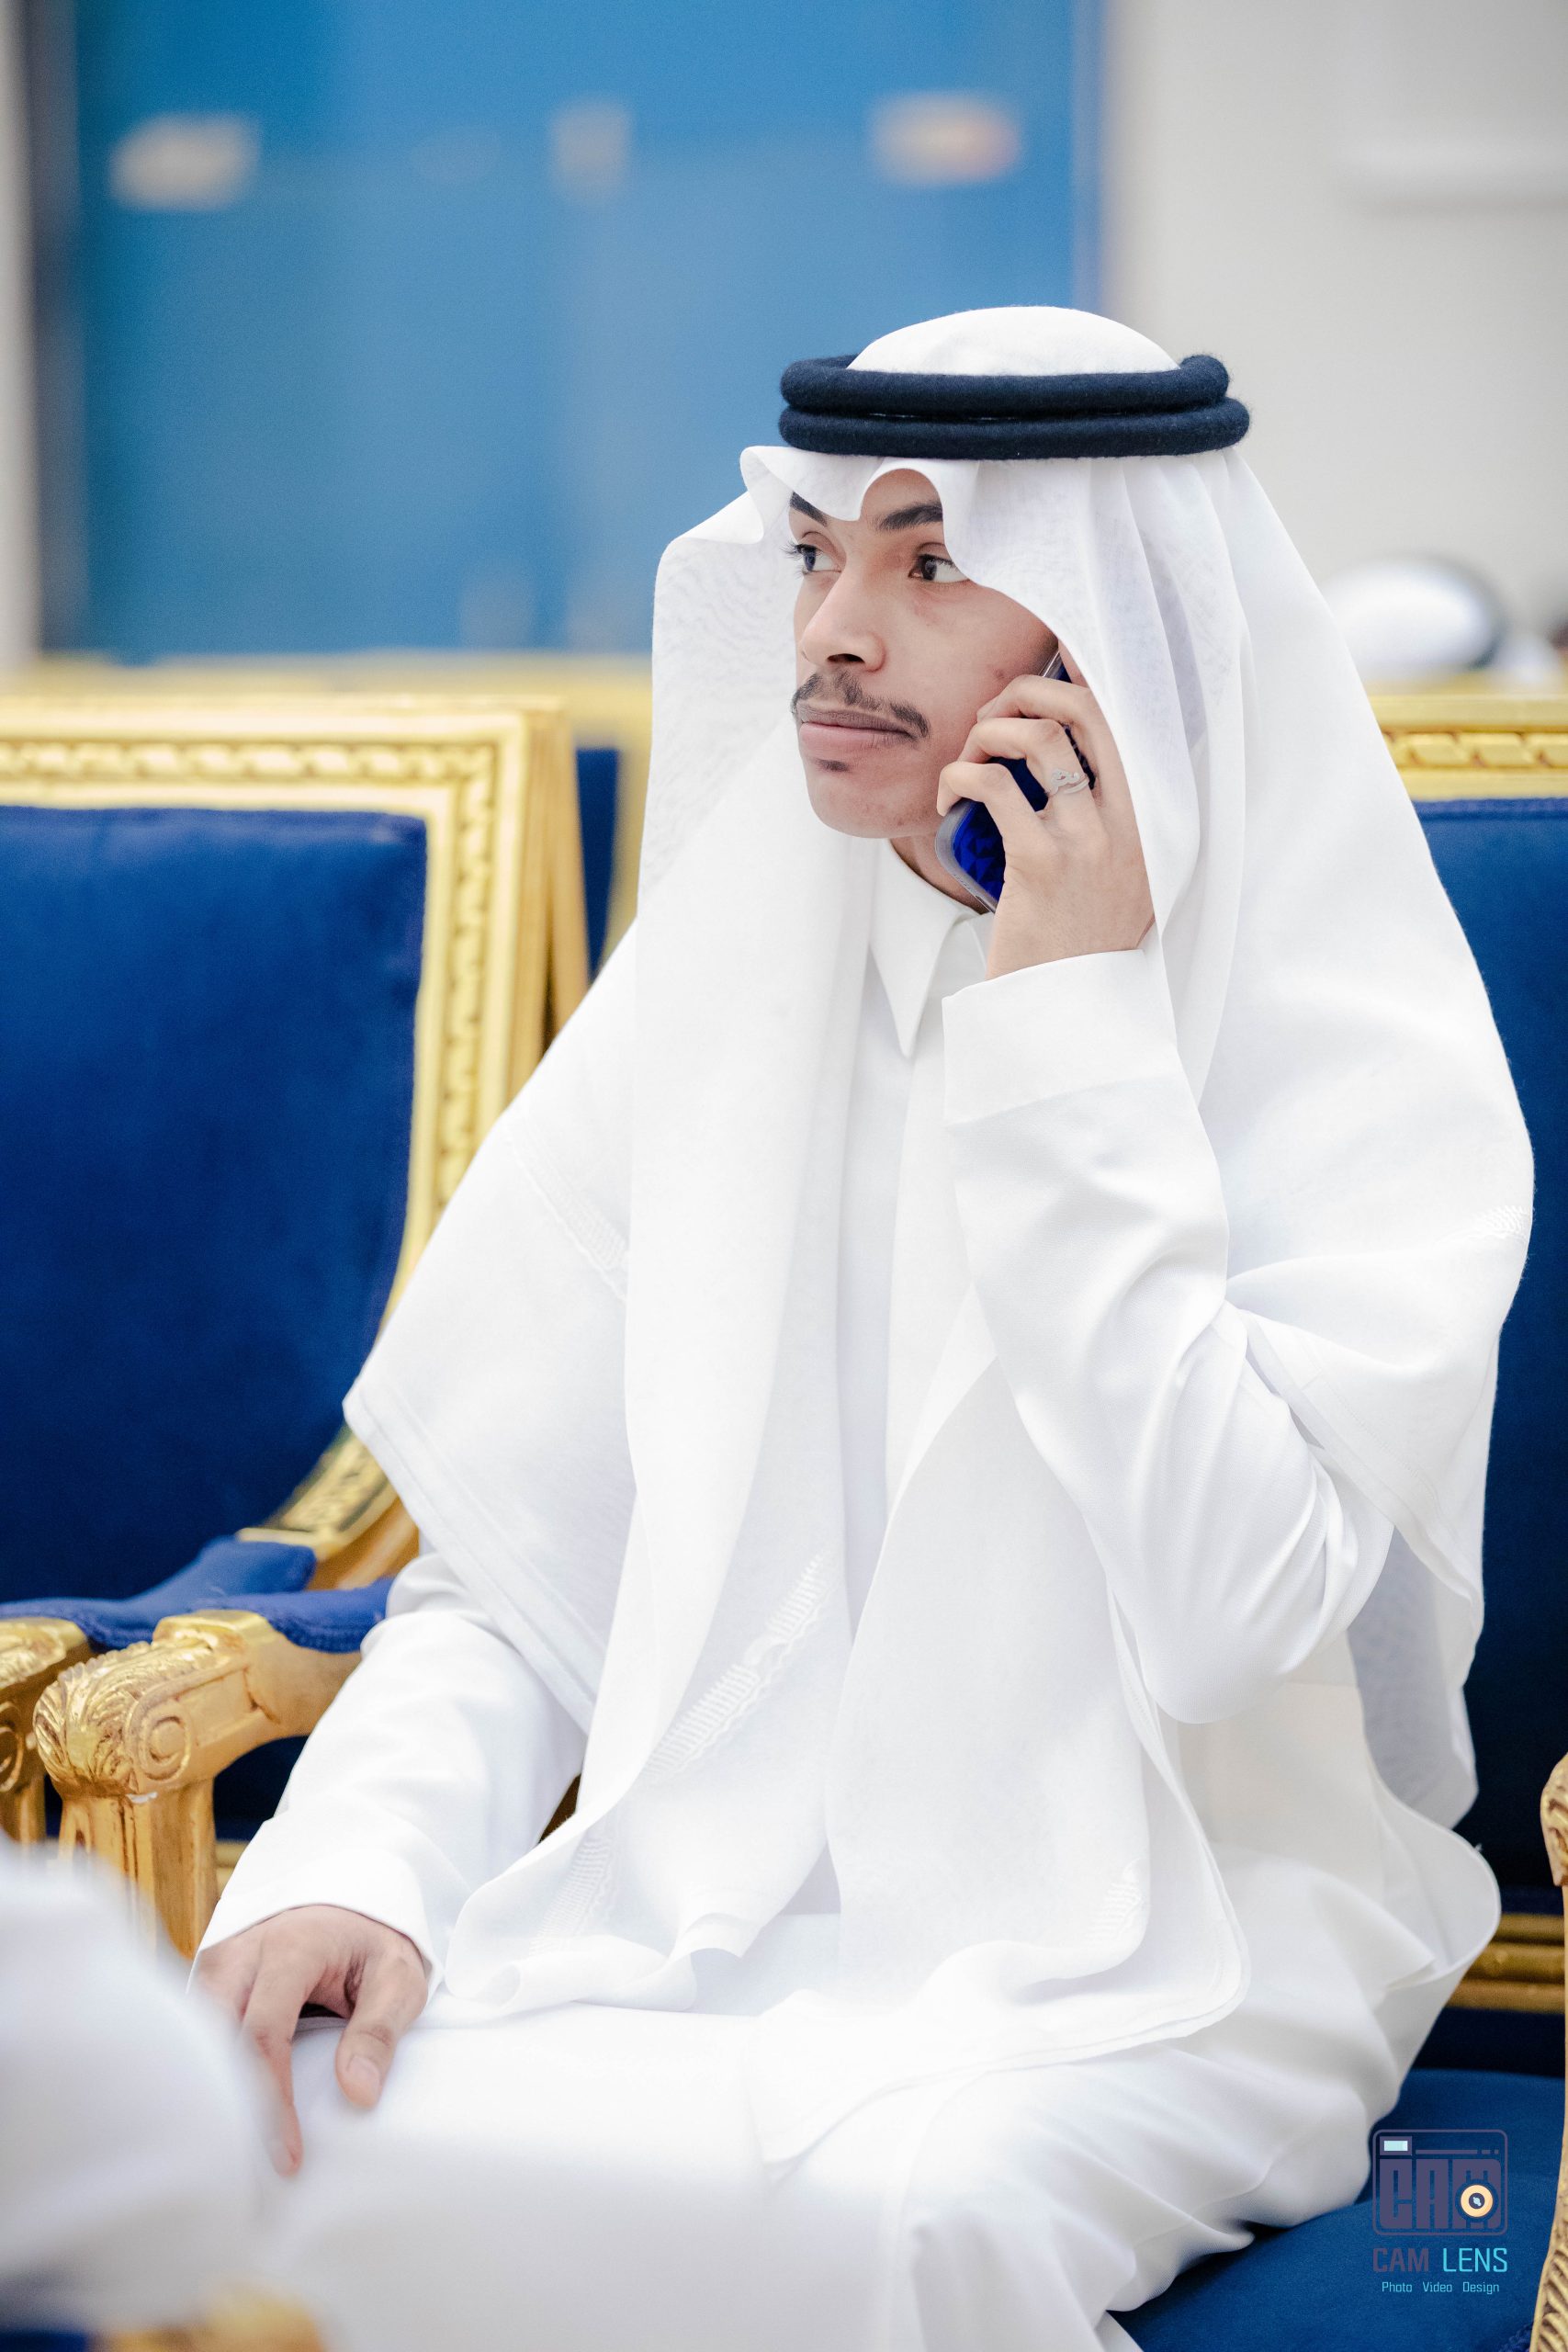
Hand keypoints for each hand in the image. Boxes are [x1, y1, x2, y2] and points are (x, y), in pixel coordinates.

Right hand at [195, 1904, 427, 2175]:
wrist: (348, 1900)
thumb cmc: (373, 1943)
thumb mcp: (399, 1977)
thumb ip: (379, 2031)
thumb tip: (358, 2095)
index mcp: (291, 1947)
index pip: (265, 2033)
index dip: (270, 2101)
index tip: (288, 2159)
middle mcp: (240, 1953)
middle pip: (213, 2036)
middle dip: (226, 2105)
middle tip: (245, 2172)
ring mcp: (216, 1964)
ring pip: (193, 2037)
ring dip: (208, 2094)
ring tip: (229, 2158)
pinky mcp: (206, 1980)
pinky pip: (192, 2033)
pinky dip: (201, 2076)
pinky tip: (217, 2121)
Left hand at [935, 650, 1153, 978]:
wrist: (1064, 1008)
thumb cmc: (1079, 940)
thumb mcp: (1122, 877)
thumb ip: (1112, 822)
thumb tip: (1069, 758)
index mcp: (1153, 818)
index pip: (1128, 719)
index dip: (1081, 680)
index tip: (1042, 676)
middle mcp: (1131, 821)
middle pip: (1085, 710)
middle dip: (1028, 692)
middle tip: (991, 716)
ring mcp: (1088, 840)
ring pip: (1036, 739)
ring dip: (987, 732)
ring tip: (969, 760)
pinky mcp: (1040, 862)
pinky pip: (992, 786)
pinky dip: (960, 775)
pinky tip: (949, 795)